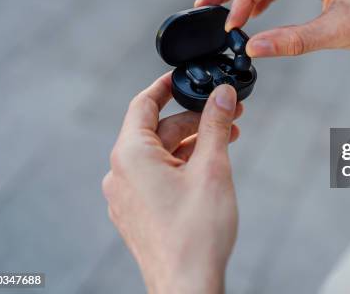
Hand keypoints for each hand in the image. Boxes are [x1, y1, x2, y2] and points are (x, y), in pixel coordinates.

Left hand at [102, 74, 241, 293]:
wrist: (187, 286)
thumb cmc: (196, 233)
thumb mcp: (212, 168)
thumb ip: (215, 125)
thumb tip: (221, 95)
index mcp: (131, 155)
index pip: (143, 104)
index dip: (165, 86)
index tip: (184, 77)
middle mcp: (121, 173)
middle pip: (158, 130)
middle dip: (194, 120)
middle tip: (228, 114)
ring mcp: (127, 196)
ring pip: (160, 155)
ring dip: (192, 143)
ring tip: (227, 139)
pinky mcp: (137, 213)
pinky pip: (157, 177)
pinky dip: (182, 165)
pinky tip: (209, 166)